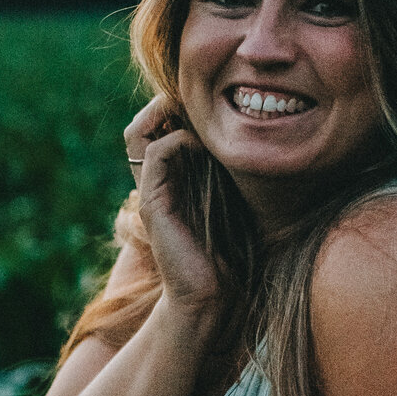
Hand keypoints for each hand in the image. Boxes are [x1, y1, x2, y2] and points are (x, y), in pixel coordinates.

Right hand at [123, 96, 221, 324]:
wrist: (211, 297)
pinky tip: (201, 144)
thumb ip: (229, 173)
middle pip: (141, 125)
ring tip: (196, 113)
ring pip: (139, 132)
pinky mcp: (153, 204)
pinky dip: (178, 140)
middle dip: (164, 103)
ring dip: (167, 114)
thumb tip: (257, 139)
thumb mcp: (233, 201)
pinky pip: (155, 153)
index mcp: (172, 180)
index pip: (157, 129)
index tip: (210, 103)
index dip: (175, 109)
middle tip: (197, 97)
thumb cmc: (230, 254)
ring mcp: (151, 192)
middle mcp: (156, 183)